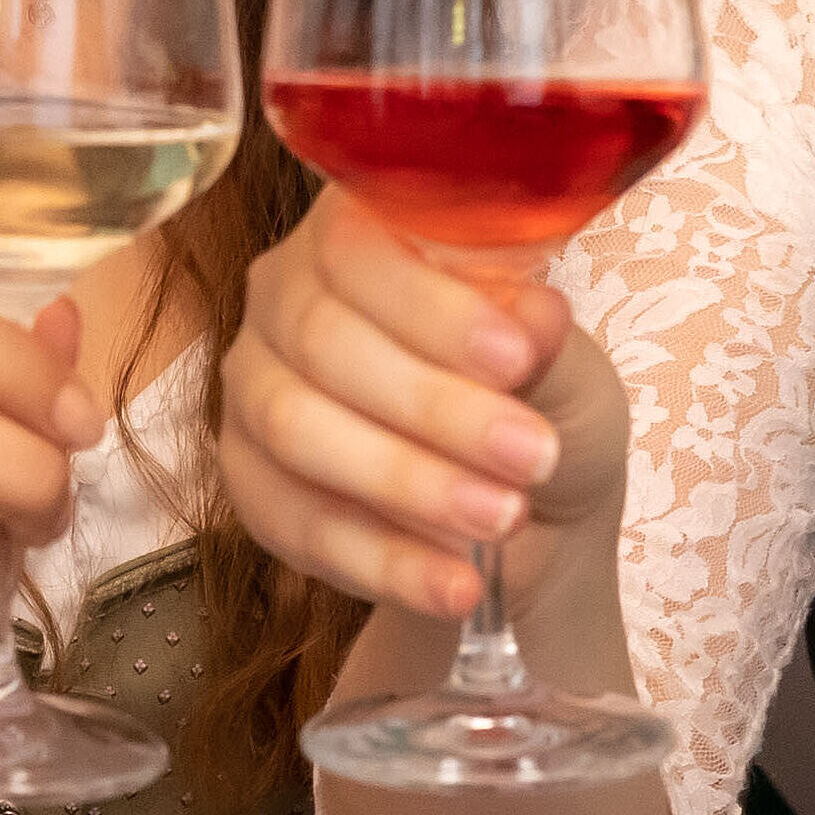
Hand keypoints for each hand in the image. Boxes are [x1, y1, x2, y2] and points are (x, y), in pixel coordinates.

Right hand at [220, 191, 625, 619]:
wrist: (518, 505)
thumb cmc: (538, 402)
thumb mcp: (566, 368)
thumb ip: (543, 342)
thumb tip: (535, 315)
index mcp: (357, 231)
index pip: (358, 249)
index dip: (431, 306)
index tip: (517, 360)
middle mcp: (284, 293)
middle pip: (323, 341)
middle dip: (433, 408)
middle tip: (531, 458)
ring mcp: (255, 385)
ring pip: (297, 429)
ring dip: (406, 482)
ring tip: (502, 519)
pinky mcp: (248, 477)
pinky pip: (293, 520)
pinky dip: (380, 559)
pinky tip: (452, 584)